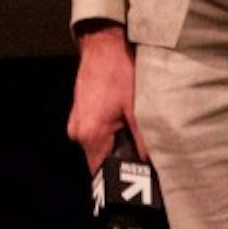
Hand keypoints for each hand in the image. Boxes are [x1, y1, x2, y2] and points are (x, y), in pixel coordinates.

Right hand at [67, 22, 146, 171]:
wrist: (103, 45)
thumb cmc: (119, 73)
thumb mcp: (138, 108)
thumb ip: (143, 140)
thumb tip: (151, 163)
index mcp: (90, 133)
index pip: (101, 172)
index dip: (119, 179)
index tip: (137, 183)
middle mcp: (78, 131)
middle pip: (99, 160)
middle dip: (119, 162)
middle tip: (143, 160)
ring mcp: (76, 120)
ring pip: (97, 145)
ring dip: (115, 146)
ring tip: (135, 139)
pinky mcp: (80, 111)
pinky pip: (94, 132)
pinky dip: (109, 133)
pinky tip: (124, 123)